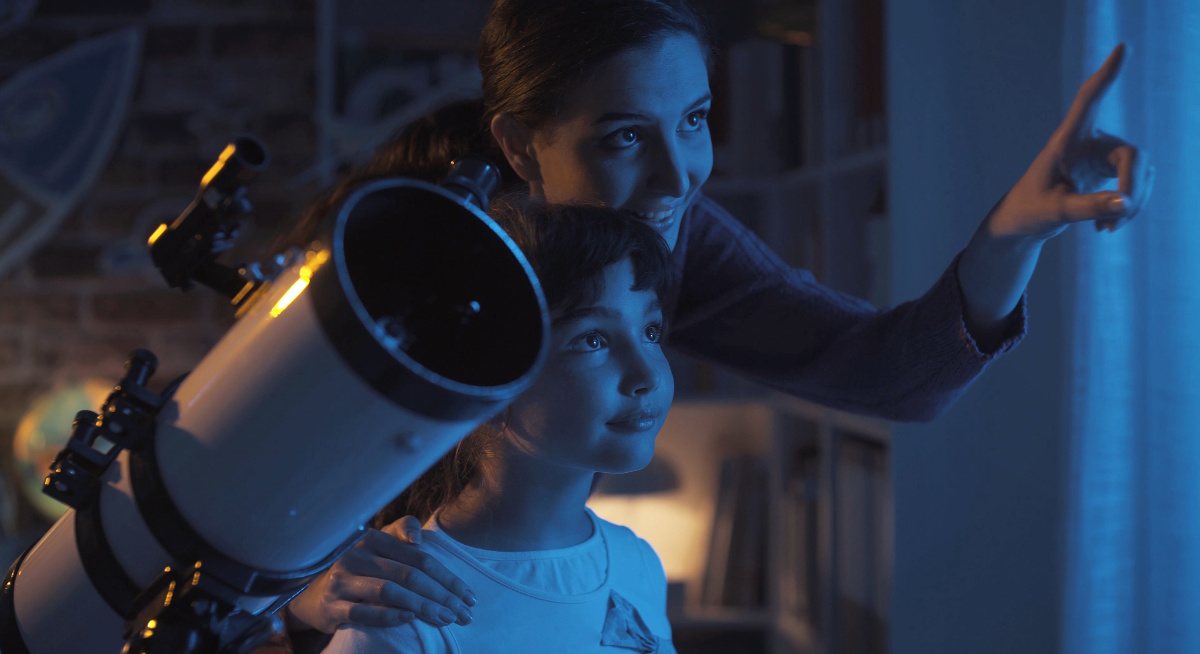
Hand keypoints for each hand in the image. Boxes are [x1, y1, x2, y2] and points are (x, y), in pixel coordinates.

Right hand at [285, 516, 475, 633]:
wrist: (314, 592)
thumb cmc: (361, 567)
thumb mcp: (380, 544)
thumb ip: (403, 532)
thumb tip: (419, 539)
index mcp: (374, 539)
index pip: (420, 559)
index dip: (448, 578)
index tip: (469, 596)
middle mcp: (357, 556)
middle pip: (409, 576)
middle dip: (441, 596)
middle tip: (463, 614)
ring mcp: (342, 582)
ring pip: (389, 592)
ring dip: (422, 607)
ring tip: (445, 619)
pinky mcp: (332, 607)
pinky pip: (364, 612)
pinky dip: (389, 616)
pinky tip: (410, 618)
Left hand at [986, 43, 1154, 240]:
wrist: (1022, 224)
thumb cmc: (1028, 212)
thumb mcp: (1055, 212)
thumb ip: (1088, 207)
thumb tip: (1125, 203)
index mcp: (1067, 140)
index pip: (1089, 101)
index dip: (1106, 75)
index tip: (1122, 48)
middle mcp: (1087, 143)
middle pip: (1131, 154)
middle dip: (1133, 187)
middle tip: (1119, 219)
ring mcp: (1100, 157)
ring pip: (1139, 172)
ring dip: (1131, 203)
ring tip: (1107, 229)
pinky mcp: (1108, 173)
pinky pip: (1135, 186)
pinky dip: (1127, 208)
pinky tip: (1107, 227)